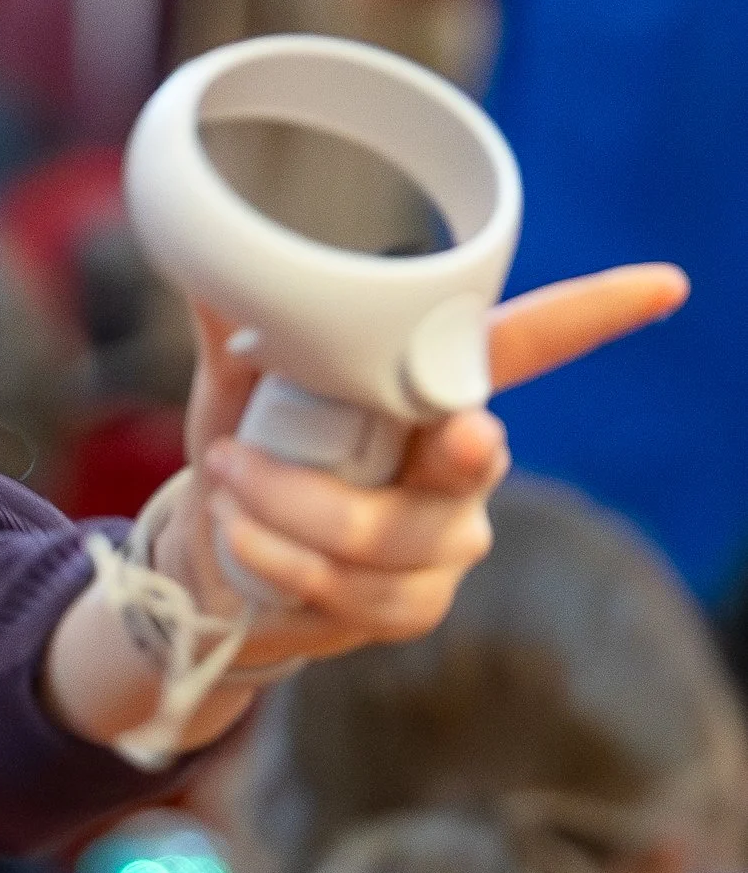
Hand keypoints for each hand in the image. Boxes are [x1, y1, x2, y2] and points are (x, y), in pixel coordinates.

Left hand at [42, 264, 687, 751]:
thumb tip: (215, 271)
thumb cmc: (246, 456)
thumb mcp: (234, 393)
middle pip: (473, 458)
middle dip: (462, 454)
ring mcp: (445, 538)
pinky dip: (285, 560)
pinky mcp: (415, 601)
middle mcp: (458, 461)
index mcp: (431, 391)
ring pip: (388, 532)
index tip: (662, 285)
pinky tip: (245, 539)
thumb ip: (238, 338)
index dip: (593, 316)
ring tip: (229, 483)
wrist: (211, 559)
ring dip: (291, 507)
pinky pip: (360, 589)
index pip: (525, 347)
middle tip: (454, 435)